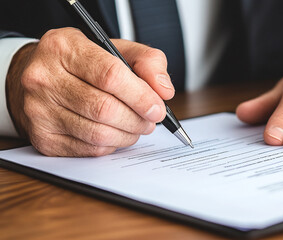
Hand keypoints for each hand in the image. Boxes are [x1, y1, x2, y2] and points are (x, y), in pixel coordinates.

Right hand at [6, 28, 174, 156]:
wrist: (36, 78)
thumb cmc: (82, 63)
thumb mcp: (115, 48)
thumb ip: (147, 61)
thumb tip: (164, 90)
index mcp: (64, 48)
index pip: (110, 76)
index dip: (140, 96)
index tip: (157, 107)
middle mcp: (44, 78)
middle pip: (105, 109)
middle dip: (138, 119)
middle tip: (150, 120)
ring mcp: (39, 110)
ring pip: (98, 134)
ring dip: (128, 135)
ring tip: (137, 126)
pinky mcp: (42, 138)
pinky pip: (89, 149)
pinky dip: (112, 145)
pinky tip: (116, 134)